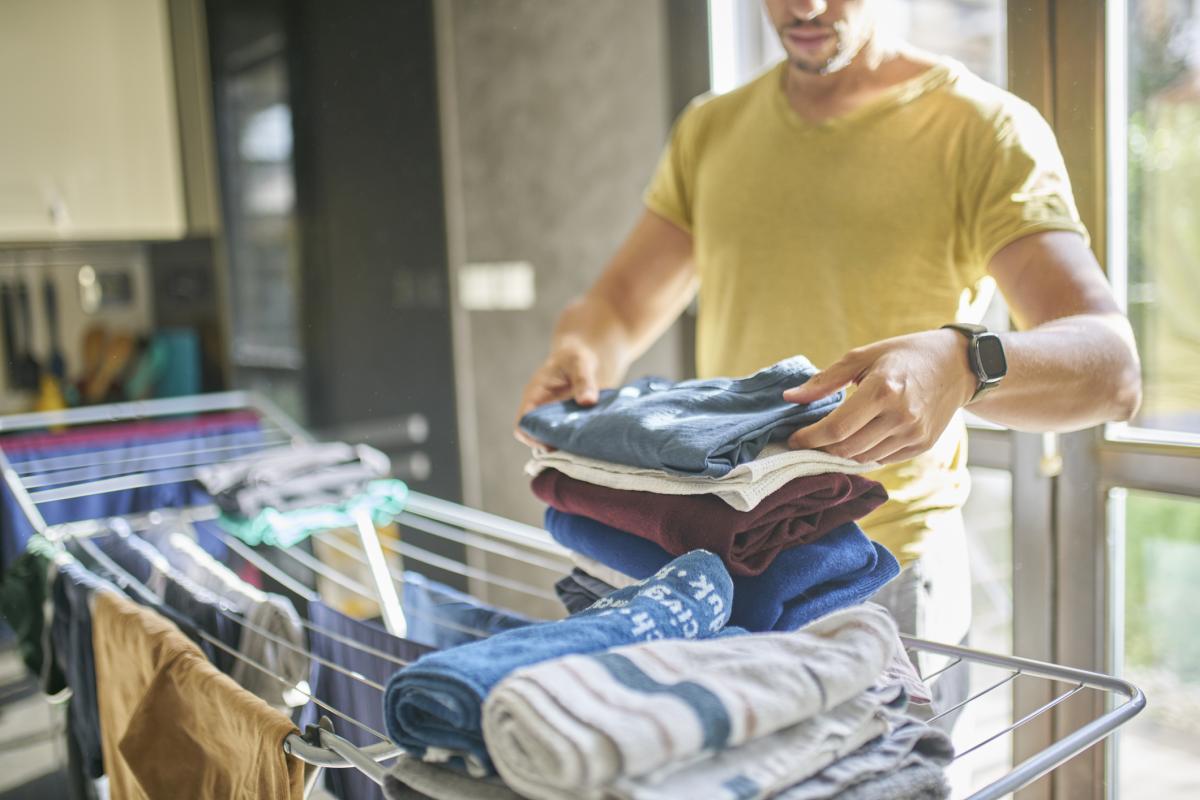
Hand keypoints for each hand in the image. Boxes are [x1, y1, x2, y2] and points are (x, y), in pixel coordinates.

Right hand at [513, 343, 601, 447]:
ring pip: (555, 442)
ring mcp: (557, 420)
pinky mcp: (572, 424)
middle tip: (574, 450)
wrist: (589, 357)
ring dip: (568, 448)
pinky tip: (595, 446)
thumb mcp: (579, 362)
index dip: (531, 435)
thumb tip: (587, 401)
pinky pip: (571, 440)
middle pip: (538, 438)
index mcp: (535, 395)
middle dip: (553, 446)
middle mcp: (543, 412)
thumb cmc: (576, 356)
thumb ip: (583, 380)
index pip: (523, 422)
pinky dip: (580, 445)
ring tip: (586, 450)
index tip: (550, 443)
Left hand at [782, 330, 977, 464]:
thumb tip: (790, 397)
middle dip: (820, 449)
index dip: (809, 438)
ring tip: (827, 441)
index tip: (793, 439)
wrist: (957, 366)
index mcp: (883, 389)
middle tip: (806, 441)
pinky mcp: (921, 445)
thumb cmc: (904, 355)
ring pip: (863, 459)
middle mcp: (900, 416)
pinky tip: (855, 441)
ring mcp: (913, 434)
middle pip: (847, 449)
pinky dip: (863, 454)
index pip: (836, 429)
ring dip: (840, 454)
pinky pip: (882, 459)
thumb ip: (825, 380)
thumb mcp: (863, 356)